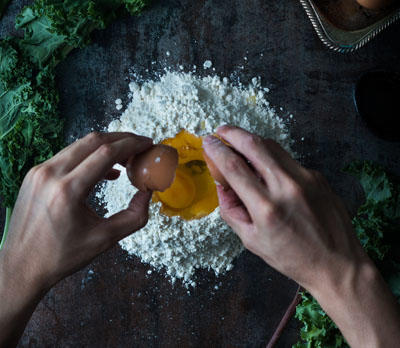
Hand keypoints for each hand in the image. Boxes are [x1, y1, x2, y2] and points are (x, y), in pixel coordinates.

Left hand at [0, 132, 152, 345]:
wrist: (21, 266)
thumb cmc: (61, 256)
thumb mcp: (105, 240)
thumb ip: (134, 216)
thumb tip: (148, 193)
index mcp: (68, 190)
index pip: (106, 153)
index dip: (131, 144)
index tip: (147, 144)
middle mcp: (50, 174)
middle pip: (93, 141)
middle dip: (121, 139)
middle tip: (140, 146)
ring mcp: (39, 172)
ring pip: (79, 145)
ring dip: (105, 146)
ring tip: (126, 159)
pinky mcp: (35, 174)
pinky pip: (67, 156)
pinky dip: (89, 157)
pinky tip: (105, 171)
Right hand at [203, 125, 399, 347]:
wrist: (337, 263)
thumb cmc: (293, 258)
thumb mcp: (252, 241)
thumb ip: (232, 211)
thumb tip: (222, 186)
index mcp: (266, 207)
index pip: (234, 167)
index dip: (217, 150)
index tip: (208, 142)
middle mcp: (286, 187)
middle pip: (254, 145)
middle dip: (233, 133)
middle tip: (222, 131)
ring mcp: (306, 178)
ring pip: (273, 146)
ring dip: (252, 140)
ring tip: (241, 144)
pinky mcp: (317, 176)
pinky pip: (288, 160)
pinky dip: (272, 158)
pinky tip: (267, 168)